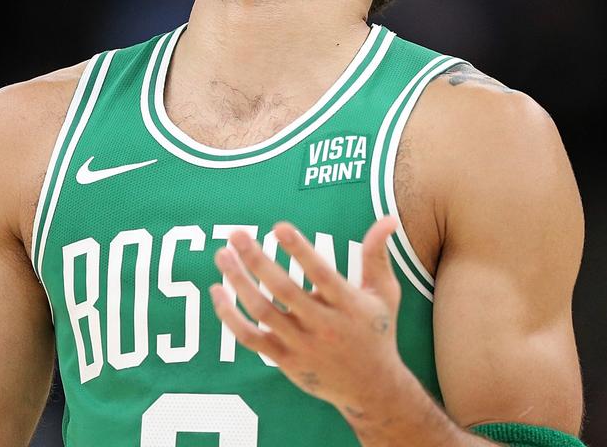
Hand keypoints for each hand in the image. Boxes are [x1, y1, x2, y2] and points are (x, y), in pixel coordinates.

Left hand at [210, 216, 406, 409]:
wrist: (372, 389)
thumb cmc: (376, 331)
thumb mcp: (384, 293)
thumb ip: (377, 255)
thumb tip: (388, 217)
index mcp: (348, 305)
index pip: (321, 274)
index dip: (300, 251)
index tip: (279, 227)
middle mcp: (324, 326)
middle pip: (284, 291)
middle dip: (257, 260)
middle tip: (237, 235)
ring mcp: (302, 345)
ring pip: (262, 312)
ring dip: (238, 282)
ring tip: (222, 255)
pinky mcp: (285, 361)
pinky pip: (250, 338)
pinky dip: (230, 317)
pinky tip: (218, 291)